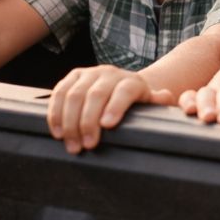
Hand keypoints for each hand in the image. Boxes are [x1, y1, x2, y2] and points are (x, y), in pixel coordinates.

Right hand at [47, 66, 174, 153]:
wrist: (122, 85)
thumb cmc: (137, 102)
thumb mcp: (151, 103)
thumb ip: (160, 102)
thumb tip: (165, 97)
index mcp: (132, 81)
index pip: (124, 91)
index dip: (115, 107)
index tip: (107, 126)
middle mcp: (110, 73)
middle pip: (95, 95)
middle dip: (88, 122)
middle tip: (86, 146)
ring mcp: (89, 73)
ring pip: (74, 95)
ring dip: (69, 122)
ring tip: (71, 145)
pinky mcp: (72, 76)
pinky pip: (58, 93)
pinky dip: (55, 113)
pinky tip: (57, 132)